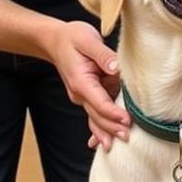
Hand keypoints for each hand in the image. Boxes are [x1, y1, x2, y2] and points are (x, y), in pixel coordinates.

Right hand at [49, 20, 130, 148]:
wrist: (54, 40)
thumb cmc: (72, 38)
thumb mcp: (88, 40)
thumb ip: (102, 54)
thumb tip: (115, 67)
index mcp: (81, 82)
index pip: (99, 102)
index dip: (113, 113)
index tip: (126, 120)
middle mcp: (80, 93)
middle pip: (98, 115)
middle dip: (112, 127)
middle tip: (127, 137)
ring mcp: (83, 96)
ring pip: (96, 117)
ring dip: (106, 131)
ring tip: (118, 143)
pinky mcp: (89, 94)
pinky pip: (94, 113)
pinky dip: (98, 128)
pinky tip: (101, 142)